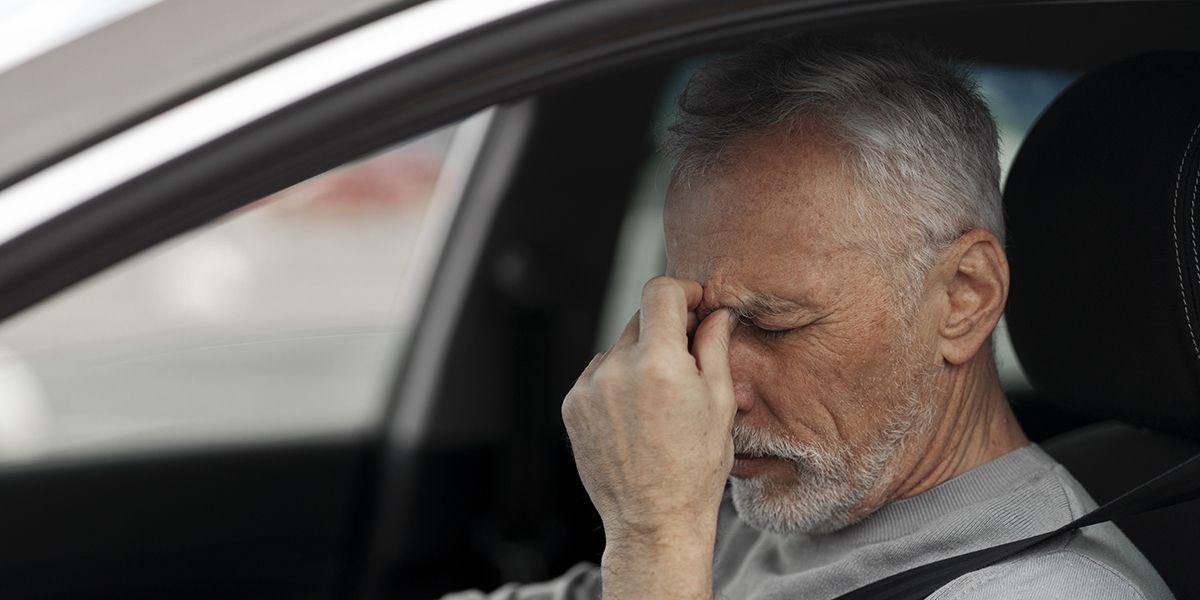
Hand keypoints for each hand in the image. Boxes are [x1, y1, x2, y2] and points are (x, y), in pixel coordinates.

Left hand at [561, 276, 736, 549]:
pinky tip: (636, 415)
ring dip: (640, 358)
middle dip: (666, 329)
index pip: (660, 292)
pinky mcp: (572, 405)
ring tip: (660, 401)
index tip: (696, 304)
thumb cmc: (695, 467)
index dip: (683, 290)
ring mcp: (589, 387)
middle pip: (641, 319)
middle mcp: (616, 368)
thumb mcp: (720, 403)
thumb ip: (715, 347)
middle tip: (688, 358)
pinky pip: (599, 374)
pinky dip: (617, 381)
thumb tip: (717, 311)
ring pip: (618, 347)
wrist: (652, 520)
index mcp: (658, 363)